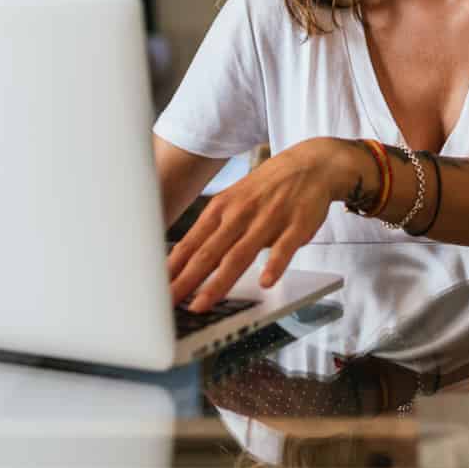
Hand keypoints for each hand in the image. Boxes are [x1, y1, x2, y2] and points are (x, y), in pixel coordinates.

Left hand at [167, 137, 366, 311]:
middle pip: (209, 252)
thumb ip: (214, 230)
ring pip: (240, 254)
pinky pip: (284, 248)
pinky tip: (265, 282)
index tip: (157, 290)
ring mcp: (268, 219)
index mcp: (222, 208)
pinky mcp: (296, 225)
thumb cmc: (268, 187)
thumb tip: (184, 260)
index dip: (173, 269)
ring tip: (203, 304)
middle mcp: (240, 213)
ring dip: (219, 282)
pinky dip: (274, 265)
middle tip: (169, 303)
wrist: (311, 163)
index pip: (191, 243)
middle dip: (186, 280)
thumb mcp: (234, 200)